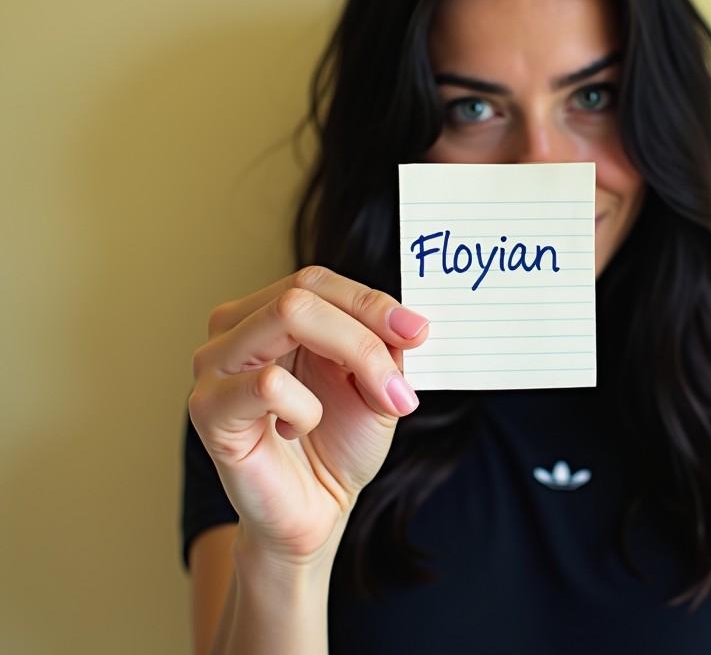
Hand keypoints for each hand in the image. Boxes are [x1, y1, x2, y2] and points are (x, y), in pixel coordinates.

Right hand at [188, 265, 428, 563]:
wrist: (314, 513)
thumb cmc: (338, 444)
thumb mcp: (375, 382)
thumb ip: (384, 344)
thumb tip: (405, 322)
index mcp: (269, 314)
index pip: (316, 281)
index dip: (372, 301)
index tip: (418, 331)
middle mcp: (233, 329)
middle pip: (302, 293)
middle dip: (367, 332)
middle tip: (403, 379)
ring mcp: (214, 366)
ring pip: (287, 317)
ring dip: (355, 357)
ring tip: (379, 402)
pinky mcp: (209, 409)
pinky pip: (269, 384)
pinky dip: (306, 409)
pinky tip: (296, 430)